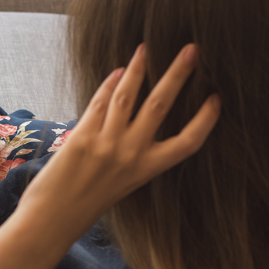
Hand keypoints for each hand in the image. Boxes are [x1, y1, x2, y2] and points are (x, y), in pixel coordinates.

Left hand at [16, 42, 220, 247]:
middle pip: (161, 105)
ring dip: (138, 68)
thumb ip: (131, 156)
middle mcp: (131, 155)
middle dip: (177, 74)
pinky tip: (117, 72)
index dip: (205, 120)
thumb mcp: (120, 185)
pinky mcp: (82, 136)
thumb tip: (133, 120)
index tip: (217, 98)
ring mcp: (106, 144)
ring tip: (146, 48)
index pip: (188, 143)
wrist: (51, 220)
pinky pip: (100, 102)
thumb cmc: (84, 206)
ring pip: (128, 95)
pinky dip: (109, 84)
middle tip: (191, 49)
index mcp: (146, 171)